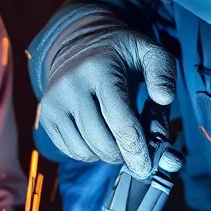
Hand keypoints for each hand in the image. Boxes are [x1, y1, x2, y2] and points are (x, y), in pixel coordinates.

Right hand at [40, 27, 177, 177]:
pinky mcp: (46, 114)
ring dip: (106, 155)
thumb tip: (164, 99)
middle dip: (123, 155)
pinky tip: (99, 136)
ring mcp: (54, 101)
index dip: (136, 149)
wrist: (79, 42)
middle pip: (101, 141)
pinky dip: (89, 152)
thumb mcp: (147, 51)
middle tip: (136, 152)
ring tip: (117, 138)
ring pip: (84, 151)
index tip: (146, 168)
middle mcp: (71, 85)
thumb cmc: (120, 53)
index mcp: (100, 69)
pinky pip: (69, 150)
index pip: (120, 120)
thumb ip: (163, 73)